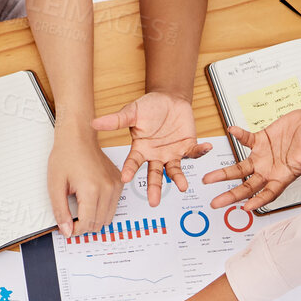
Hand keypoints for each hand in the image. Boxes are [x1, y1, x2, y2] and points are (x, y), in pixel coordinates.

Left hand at [48, 127, 121, 236]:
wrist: (78, 137)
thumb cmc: (66, 156)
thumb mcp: (55, 185)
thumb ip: (60, 211)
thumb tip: (67, 231)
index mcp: (92, 189)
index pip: (87, 224)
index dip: (74, 230)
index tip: (66, 226)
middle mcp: (108, 188)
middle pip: (99, 224)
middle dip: (84, 226)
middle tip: (71, 219)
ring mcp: (116, 185)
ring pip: (107, 218)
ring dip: (93, 219)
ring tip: (80, 209)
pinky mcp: (120, 183)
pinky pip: (113, 207)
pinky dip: (101, 209)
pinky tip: (90, 200)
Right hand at [92, 92, 209, 204]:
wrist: (169, 99)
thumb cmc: (149, 107)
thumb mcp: (132, 112)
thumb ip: (116, 120)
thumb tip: (95, 122)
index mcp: (141, 149)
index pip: (133, 163)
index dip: (129, 170)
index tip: (124, 179)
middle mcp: (155, 156)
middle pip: (154, 175)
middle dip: (155, 188)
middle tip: (154, 202)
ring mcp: (171, 154)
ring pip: (174, 170)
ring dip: (178, 178)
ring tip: (182, 186)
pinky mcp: (187, 148)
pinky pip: (194, 153)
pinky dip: (200, 151)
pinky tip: (206, 147)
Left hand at [204, 107, 300, 211]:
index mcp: (282, 177)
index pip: (267, 194)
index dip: (257, 201)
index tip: (245, 207)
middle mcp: (268, 170)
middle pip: (247, 186)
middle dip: (231, 195)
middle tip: (215, 203)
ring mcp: (262, 156)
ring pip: (239, 168)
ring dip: (224, 173)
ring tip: (208, 179)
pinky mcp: (259, 140)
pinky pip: (245, 139)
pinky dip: (239, 135)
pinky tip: (231, 132)